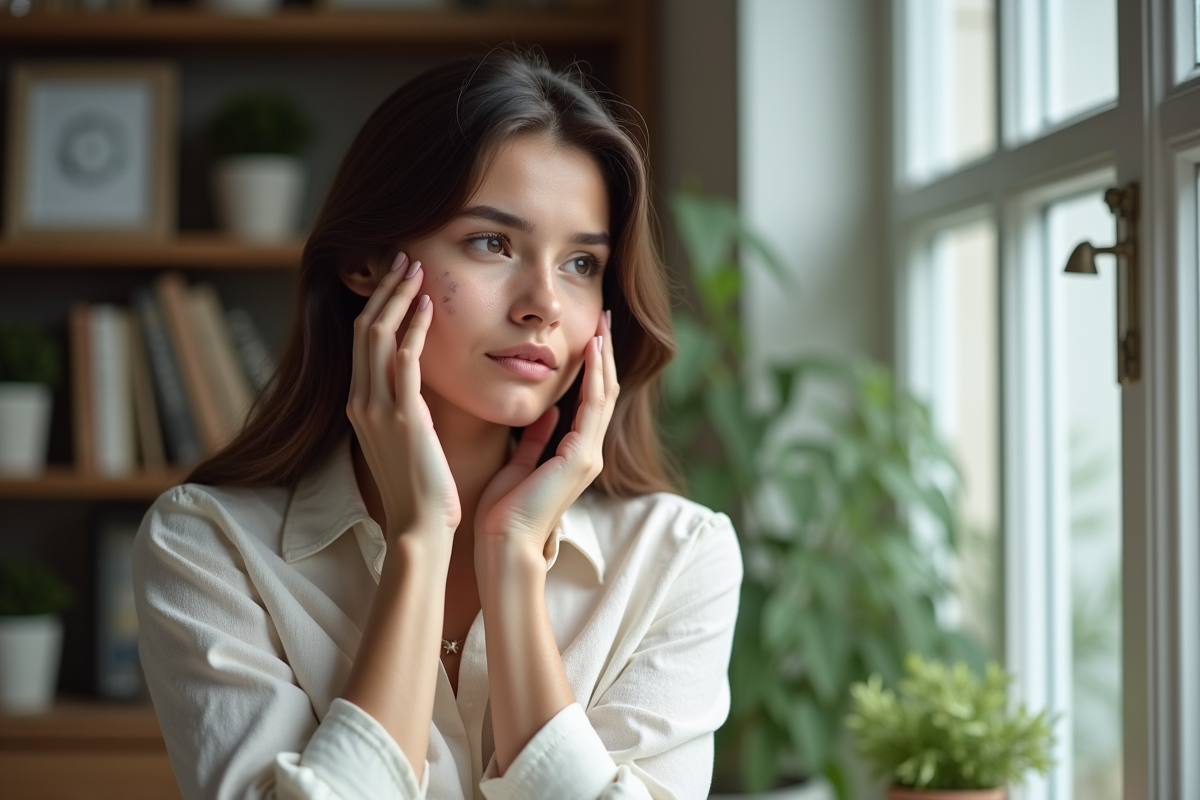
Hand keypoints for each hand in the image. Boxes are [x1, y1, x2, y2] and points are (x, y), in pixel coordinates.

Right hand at [346, 252, 460, 540]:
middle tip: (404, 258)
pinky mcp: (402, 417)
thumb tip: (417, 385)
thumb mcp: (404, 441)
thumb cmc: (421, 490)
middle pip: (365, 329)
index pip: (362, 343)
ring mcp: (377, 409)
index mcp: (360, 408)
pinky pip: (403, 359)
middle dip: (384, 290)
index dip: (378, 306)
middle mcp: (361, 403)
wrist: (419, 527)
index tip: (396, 279)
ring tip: (415, 268)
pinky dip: (413, 327)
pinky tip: (428, 305)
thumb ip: (404, 409)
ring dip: (397, 297)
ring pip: (378, 335)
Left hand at [474, 310, 616, 567]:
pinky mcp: (581, 457)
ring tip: (602, 324)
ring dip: (603, 357)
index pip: (588, 401)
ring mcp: (589, 455)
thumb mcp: (519, 464)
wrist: (503, 544)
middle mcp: (588, 453)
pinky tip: (591, 350)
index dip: (589, 367)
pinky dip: (593, 376)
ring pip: (604, 394)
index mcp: (573, 456)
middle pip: (604, 392)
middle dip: (603, 354)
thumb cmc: (502, 513)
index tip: (587, 335)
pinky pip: (593, 407)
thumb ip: (535, 440)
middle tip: (604, 317)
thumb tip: (546, 413)